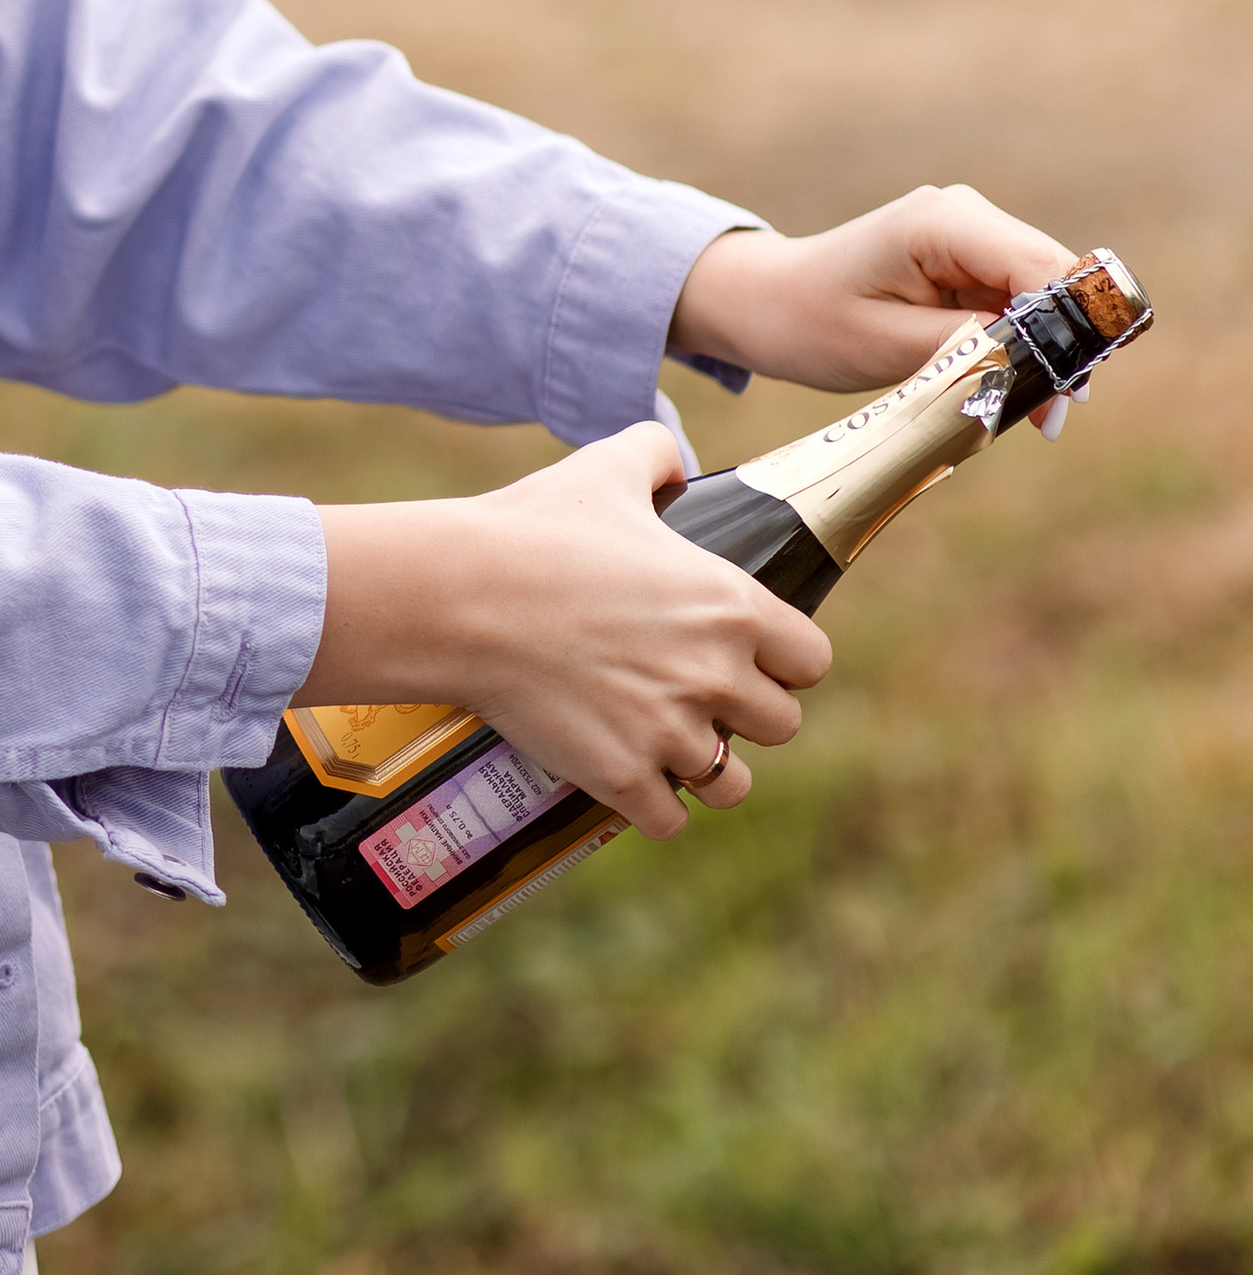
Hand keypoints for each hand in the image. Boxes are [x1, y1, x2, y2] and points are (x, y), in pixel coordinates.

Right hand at [296, 422, 830, 839]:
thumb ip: (655, 453)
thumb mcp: (605, 469)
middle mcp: (714, 675)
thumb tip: (674, 459)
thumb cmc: (535, 529)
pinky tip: (631, 779)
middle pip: (781, 726)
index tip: (750, 657)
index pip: (812, 661)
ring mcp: (669, 733)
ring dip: (703, 768)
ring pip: (731, 783)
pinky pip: (671, 821)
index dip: (783, 661)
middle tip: (696, 695)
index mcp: (731, 605)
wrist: (462, 595)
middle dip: (743, 715)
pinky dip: (653, 807)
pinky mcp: (621, 777)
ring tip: (666, 744)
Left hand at [670, 185, 1076, 396]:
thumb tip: (1048, 366)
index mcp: (941, 221)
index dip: (1069, 327)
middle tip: (1050, 419)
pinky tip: (1005, 385)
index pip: (1039, 265)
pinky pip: (1018, 302)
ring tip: (1028, 413)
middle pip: (1052, 276)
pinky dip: (1021, 345)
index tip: (1071, 394)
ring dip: (1043, 351)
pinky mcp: (969, 259)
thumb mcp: (890, 346)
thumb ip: (972, 349)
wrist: (771, 304)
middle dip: (1061, 345)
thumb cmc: (814, 322)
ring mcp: (969, 232)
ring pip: (1043, 293)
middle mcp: (964, 214)